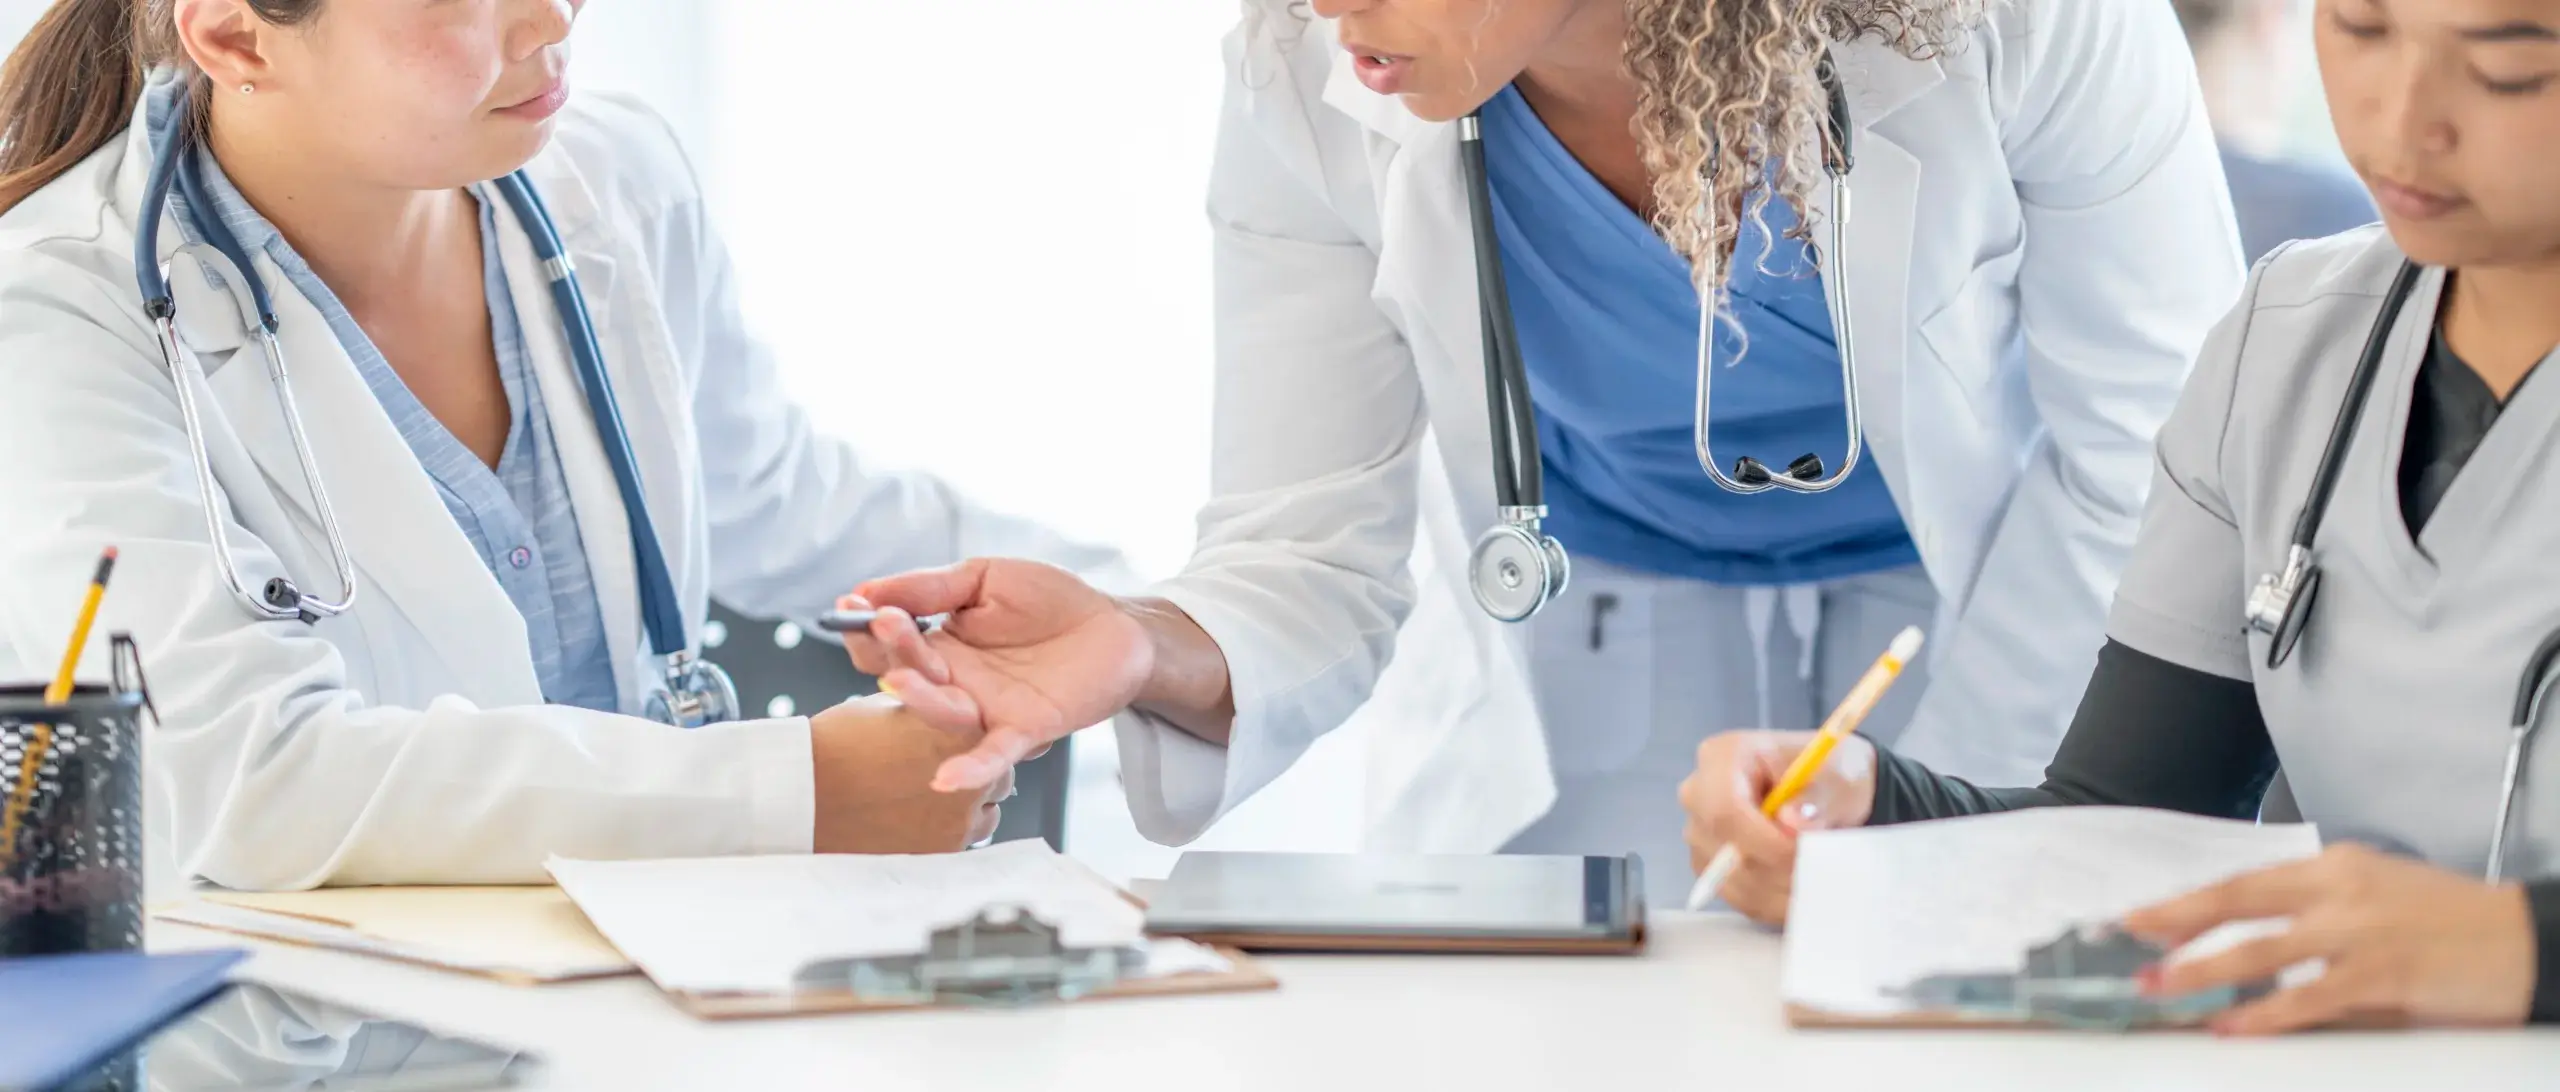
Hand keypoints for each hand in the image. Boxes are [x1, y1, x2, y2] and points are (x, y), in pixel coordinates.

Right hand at [808, 696, 1012, 852]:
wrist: (806, 791)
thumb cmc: (840, 744)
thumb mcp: (892, 710)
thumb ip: (930, 718)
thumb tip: (944, 723)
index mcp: (964, 732)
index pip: (992, 742)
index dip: (972, 747)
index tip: (954, 751)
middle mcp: (972, 776)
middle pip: (999, 783)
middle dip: (976, 781)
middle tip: (939, 780)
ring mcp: (959, 819)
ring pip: (983, 819)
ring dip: (964, 812)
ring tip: (924, 806)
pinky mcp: (941, 851)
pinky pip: (959, 845)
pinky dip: (943, 836)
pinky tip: (912, 824)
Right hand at [838, 559, 1155, 792]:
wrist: (1114, 624)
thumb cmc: (1049, 601)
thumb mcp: (984, 579)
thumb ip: (930, 587)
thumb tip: (867, 590)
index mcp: (938, 646)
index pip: (886, 645)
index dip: (866, 629)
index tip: (850, 606)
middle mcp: (954, 683)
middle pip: (906, 677)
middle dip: (891, 652)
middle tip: (885, 623)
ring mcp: (986, 710)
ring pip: (941, 713)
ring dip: (918, 698)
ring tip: (902, 678)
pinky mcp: (1024, 730)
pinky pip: (992, 754)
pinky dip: (969, 768)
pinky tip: (944, 779)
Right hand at [1677, 730, 1876, 925]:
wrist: (1828, 788)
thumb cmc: (1828, 774)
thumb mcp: (1837, 776)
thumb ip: (1817, 797)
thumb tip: (1792, 823)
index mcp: (1723, 757)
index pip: (1724, 808)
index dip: (1763, 840)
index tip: (1802, 851)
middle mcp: (1699, 795)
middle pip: (1723, 850)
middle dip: (1776, 869)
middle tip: (1818, 868)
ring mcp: (1701, 833)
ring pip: (1732, 882)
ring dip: (1780, 890)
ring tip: (1817, 877)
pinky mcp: (1711, 866)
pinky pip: (1738, 898)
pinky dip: (1775, 902)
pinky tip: (1801, 888)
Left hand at [2124, 843, 2535, 1034]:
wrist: (2527, 939)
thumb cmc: (2452, 923)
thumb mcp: (2376, 898)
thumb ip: (2316, 920)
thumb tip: (2251, 953)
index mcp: (2334, 866)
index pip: (2244, 882)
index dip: (2189, 901)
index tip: (2143, 915)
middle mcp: (2338, 889)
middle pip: (2236, 901)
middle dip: (2174, 921)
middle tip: (2127, 938)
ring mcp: (2357, 931)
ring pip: (2258, 950)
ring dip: (2200, 970)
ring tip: (2160, 986)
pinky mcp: (2380, 974)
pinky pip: (2305, 997)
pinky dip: (2261, 1014)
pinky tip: (2229, 1026)